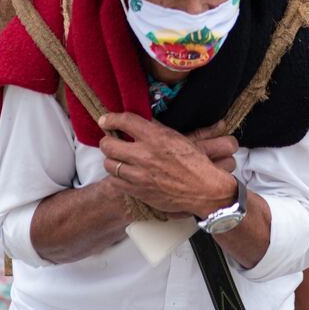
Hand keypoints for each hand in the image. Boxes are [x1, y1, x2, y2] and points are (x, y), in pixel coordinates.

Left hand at [99, 113, 238, 218]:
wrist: (204, 190)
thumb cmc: (194, 162)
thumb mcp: (177, 138)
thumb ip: (156, 129)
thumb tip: (139, 121)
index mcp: (156, 137)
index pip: (124, 121)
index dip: (110, 118)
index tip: (105, 120)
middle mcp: (144, 155)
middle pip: (108, 144)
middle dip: (106, 140)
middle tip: (110, 140)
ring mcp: (139, 175)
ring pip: (109, 163)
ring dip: (111, 159)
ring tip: (118, 158)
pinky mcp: (138, 191)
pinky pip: (115, 181)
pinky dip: (117, 176)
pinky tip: (123, 173)